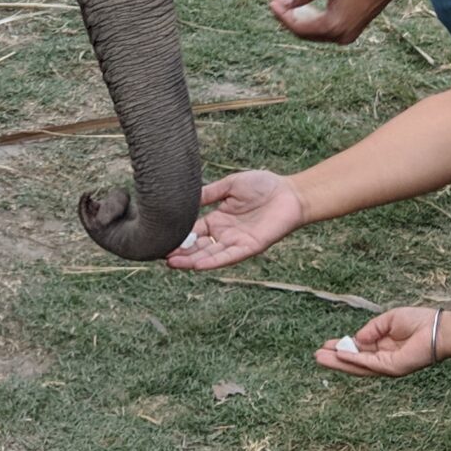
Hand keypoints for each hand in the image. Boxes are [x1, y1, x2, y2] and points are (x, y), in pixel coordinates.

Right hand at [167, 171, 305, 268]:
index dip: (179, 236)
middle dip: (181, 253)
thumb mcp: (230, 185)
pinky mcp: (249, 247)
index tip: (160, 239)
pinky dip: (213, 261)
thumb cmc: (264, 186)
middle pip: (198, 247)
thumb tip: (185, 196)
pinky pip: (228, 257)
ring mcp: (236, 241)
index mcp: (218, 219)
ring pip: (209, 255)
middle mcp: (225, 233)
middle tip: (161, 256)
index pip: (194, 231)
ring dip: (191, 260)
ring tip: (172, 263)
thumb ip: (209, 193)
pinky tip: (198, 265)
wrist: (290, 193)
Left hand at [269, 0, 424, 44]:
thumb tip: (282, 1)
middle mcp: (340, 36)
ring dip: (299, 20)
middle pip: (305, 33)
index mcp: (334, 26)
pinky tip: (304, 8)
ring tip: (286, 4)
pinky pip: (325, 30)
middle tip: (276, 3)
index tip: (272, 2)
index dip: (283, 16)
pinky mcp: (350, 31)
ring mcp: (346, 36)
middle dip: (288, 18)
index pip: (299, 27)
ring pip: (315, 33)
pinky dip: (313, 20)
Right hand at [314, 306, 442, 376]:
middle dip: (336, 359)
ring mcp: (387, 366)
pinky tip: (339, 355)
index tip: (326, 345)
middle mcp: (384, 359)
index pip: (359, 350)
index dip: (343, 348)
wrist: (438, 328)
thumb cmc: (419, 321)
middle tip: (316, 356)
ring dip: (339, 363)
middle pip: (355, 362)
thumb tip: (356, 339)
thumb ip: (371, 329)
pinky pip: (369, 364)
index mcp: (384, 347)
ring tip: (320, 358)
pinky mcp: (392, 368)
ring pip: (358, 367)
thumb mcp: (388, 320)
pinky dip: (353, 360)